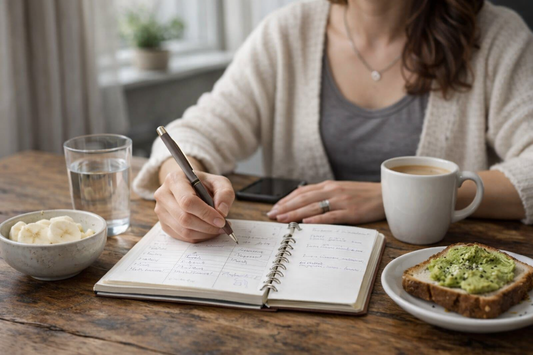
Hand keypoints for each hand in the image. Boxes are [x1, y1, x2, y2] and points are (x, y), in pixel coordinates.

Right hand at [154, 170, 234, 242]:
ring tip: (218, 229)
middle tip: (223, 226)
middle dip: (207, 226)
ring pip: (183, 230)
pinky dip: (199, 237)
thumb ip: (225, 193)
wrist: (190, 187)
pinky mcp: (164, 224)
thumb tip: (222, 211)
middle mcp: (163, 195)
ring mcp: (161, 211)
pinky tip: (208, 231)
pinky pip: (182, 237)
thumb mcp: (219, 182)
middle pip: (184, 218)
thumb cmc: (204, 184)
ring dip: (204, 233)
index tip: (221, 220)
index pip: (187, 201)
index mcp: (175, 179)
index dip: (206, 213)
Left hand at [266, 180, 384, 224]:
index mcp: (328, 185)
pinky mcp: (351, 212)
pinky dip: (317, 219)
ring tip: (282, 219)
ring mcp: (342, 201)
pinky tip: (306, 223)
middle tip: (272, 215)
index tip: (274, 207)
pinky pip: (331, 216)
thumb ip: (323, 194)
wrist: (388, 194)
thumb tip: (304, 202)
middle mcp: (332, 191)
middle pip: (303, 199)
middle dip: (286, 207)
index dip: (286, 200)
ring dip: (295, 213)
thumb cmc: (363, 194)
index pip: (301, 192)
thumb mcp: (341, 190)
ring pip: (313, 207)